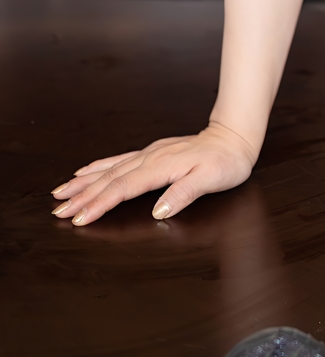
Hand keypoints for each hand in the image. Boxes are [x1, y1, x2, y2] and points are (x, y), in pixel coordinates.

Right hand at [49, 122, 256, 225]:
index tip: (79, 217)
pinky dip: (98, 166)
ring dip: (84, 182)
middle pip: (109, 179)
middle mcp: (150, 158)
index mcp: (161, 166)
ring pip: (109, 169)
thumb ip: (184, 193)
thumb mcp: (212, 179)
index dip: (99, 203)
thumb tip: (159, 210)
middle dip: (82, 195)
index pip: (123, 188)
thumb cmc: (225, 162)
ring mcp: (149, 154)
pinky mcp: (151, 153)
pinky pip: (118, 160)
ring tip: (61, 192)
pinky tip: (85, 171)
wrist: (234, 138)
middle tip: (58, 209)